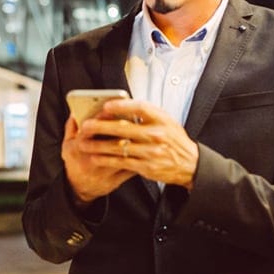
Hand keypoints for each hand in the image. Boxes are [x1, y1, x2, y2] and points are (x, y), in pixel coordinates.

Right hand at [61, 114, 136, 206]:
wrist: (77, 189)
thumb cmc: (75, 163)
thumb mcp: (67, 144)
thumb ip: (72, 126)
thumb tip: (77, 110)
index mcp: (78, 148)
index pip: (89, 131)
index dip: (101, 119)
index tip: (112, 108)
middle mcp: (90, 160)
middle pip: (109, 142)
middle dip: (122, 130)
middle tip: (133, 118)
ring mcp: (103, 172)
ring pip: (122, 155)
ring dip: (133, 143)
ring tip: (141, 132)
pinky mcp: (114, 181)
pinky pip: (130, 169)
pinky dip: (139, 158)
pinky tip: (144, 149)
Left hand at [75, 99, 199, 188]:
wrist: (190, 164)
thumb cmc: (173, 139)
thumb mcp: (166, 121)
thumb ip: (147, 115)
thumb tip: (120, 106)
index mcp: (162, 119)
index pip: (140, 108)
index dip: (122, 106)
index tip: (105, 105)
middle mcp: (157, 135)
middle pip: (124, 128)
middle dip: (101, 127)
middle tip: (85, 125)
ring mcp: (152, 152)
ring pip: (119, 147)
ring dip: (98, 145)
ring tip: (83, 143)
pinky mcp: (147, 167)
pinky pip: (122, 162)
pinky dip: (106, 159)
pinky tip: (95, 156)